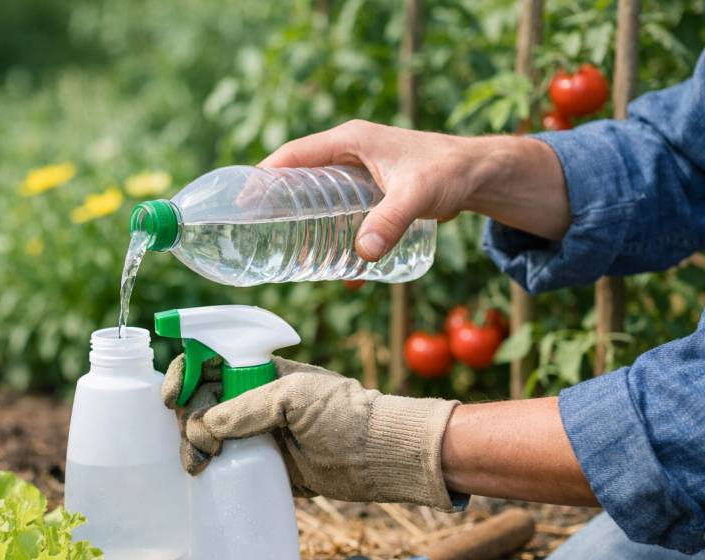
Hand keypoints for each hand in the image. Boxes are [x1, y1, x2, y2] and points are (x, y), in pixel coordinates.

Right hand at [162, 354, 461, 510]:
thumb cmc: (345, 415)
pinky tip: (200, 476)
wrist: (378, 457)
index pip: (208, 361)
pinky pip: (223, 464)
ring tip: (199, 466)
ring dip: (191, 446)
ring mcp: (255, 433)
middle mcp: (251, 399)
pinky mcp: (261, 466)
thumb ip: (249, 408)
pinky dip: (206, 468)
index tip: (172, 398)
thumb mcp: (296, 397)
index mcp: (258, 371)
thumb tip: (207, 428)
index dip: (184, 374)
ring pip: (205, 434)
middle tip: (198, 442)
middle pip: (199, 400)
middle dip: (186, 418)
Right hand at [260, 120, 569, 259]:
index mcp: (349, 140)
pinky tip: (324, 258)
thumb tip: (361, 254)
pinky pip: (333, 208)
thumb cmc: (449, 172)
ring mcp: (357, 171)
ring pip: (314, 195)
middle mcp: (347, 153)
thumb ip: (391, 222)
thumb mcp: (418, 195)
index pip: (293, 155)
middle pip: (297, 177)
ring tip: (283, 251)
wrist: (479, 174)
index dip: (264, 176)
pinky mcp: (368, 190)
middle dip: (275, 205)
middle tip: (256, 234)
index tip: (242, 201)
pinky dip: (323, 228)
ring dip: (298, 221)